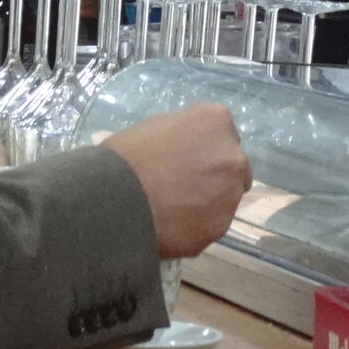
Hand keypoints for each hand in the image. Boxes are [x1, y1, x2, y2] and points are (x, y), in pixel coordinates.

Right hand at [103, 103, 251, 257]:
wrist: (115, 200)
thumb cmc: (126, 157)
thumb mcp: (156, 126)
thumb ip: (184, 134)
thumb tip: (188, 148)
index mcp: (217, 121)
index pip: (222, 134)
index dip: (203, 148)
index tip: (186, 159)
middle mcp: (234, 155)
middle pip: (233, 166)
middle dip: (215, 174)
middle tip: (183, 186)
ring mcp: (230, 193)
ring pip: (225, 198)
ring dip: (208, 202)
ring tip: (174, 210)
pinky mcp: (220, 227)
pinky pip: (211, 225)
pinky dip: (196, 226)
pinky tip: (171, 226)